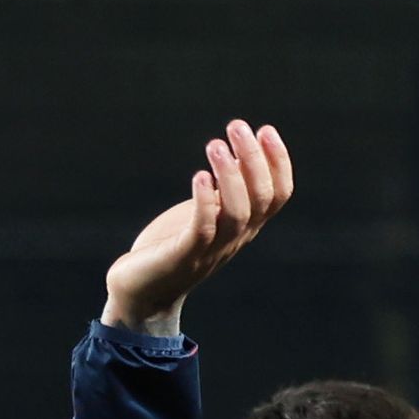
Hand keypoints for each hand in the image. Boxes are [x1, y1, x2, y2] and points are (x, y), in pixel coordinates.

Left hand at [103, 121, 295, 332]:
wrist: (140, 292)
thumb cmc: (171, 246)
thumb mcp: (205, 213)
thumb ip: (225, 190)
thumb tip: (240, 152)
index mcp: (245, 226)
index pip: (278, 195)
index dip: (278, 162)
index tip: (265, 129)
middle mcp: (235, 238)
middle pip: (261, 197)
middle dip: (254, 158)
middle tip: (236, 126)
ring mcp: (211, 249)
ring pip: (238, 212)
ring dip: (230, 176)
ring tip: (215, 145)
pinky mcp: (184, 256)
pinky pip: (203, 229)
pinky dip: (204, 201)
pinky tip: (199, 177)